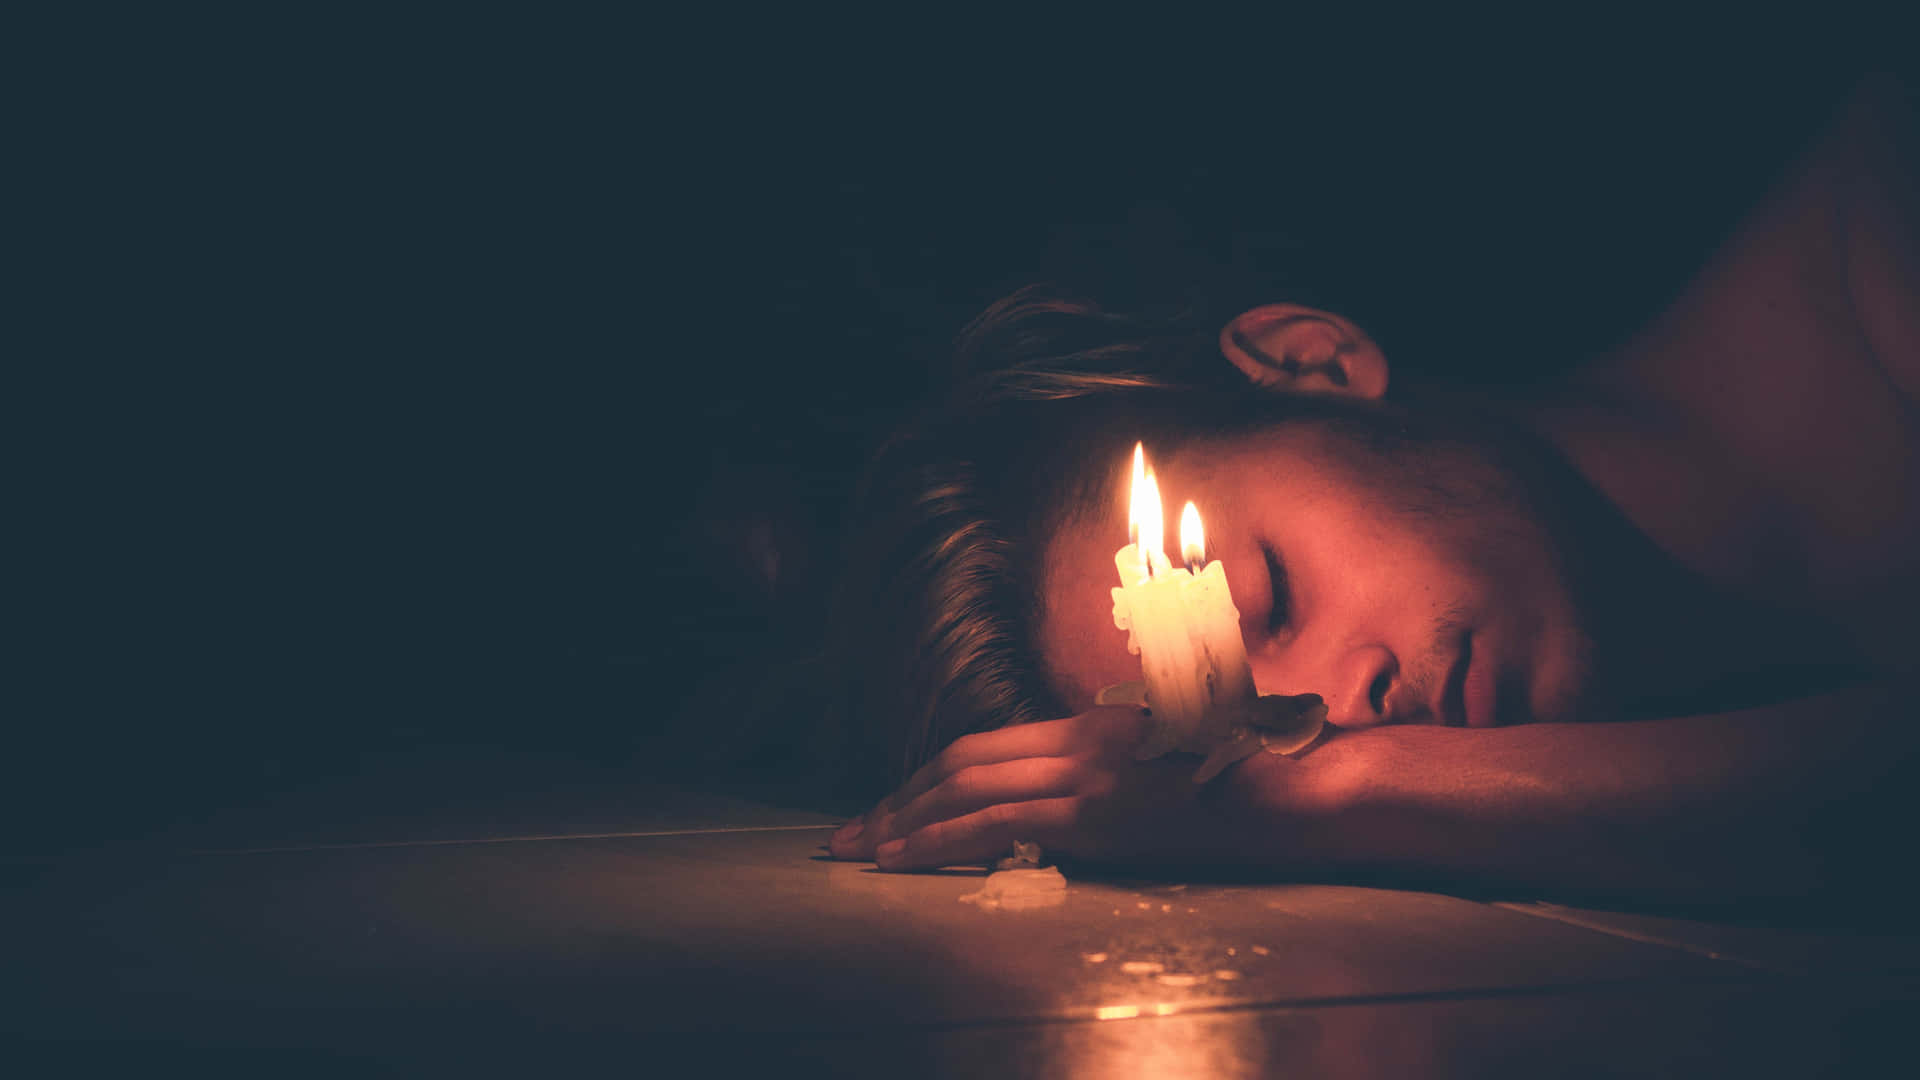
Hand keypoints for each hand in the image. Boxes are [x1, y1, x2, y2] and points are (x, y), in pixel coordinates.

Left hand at [826, 706, 1303, 871]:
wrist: (1297, 788)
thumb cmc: (1249, 774)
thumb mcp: (1174, 755)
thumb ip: (1124, 763)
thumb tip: (1083, 791)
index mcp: (1091, 726)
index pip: (985, 746)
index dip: (927, 776)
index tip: (890, 805)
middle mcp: (1077, 743)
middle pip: (960, 763)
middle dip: (895, 800)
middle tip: (848, 834)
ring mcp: (1084, 777)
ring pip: (964, 790)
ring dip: (901, 822)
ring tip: (857, 851)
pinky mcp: (1095, 816)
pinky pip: (994, 825)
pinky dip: (936, 841)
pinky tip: (902, 860)